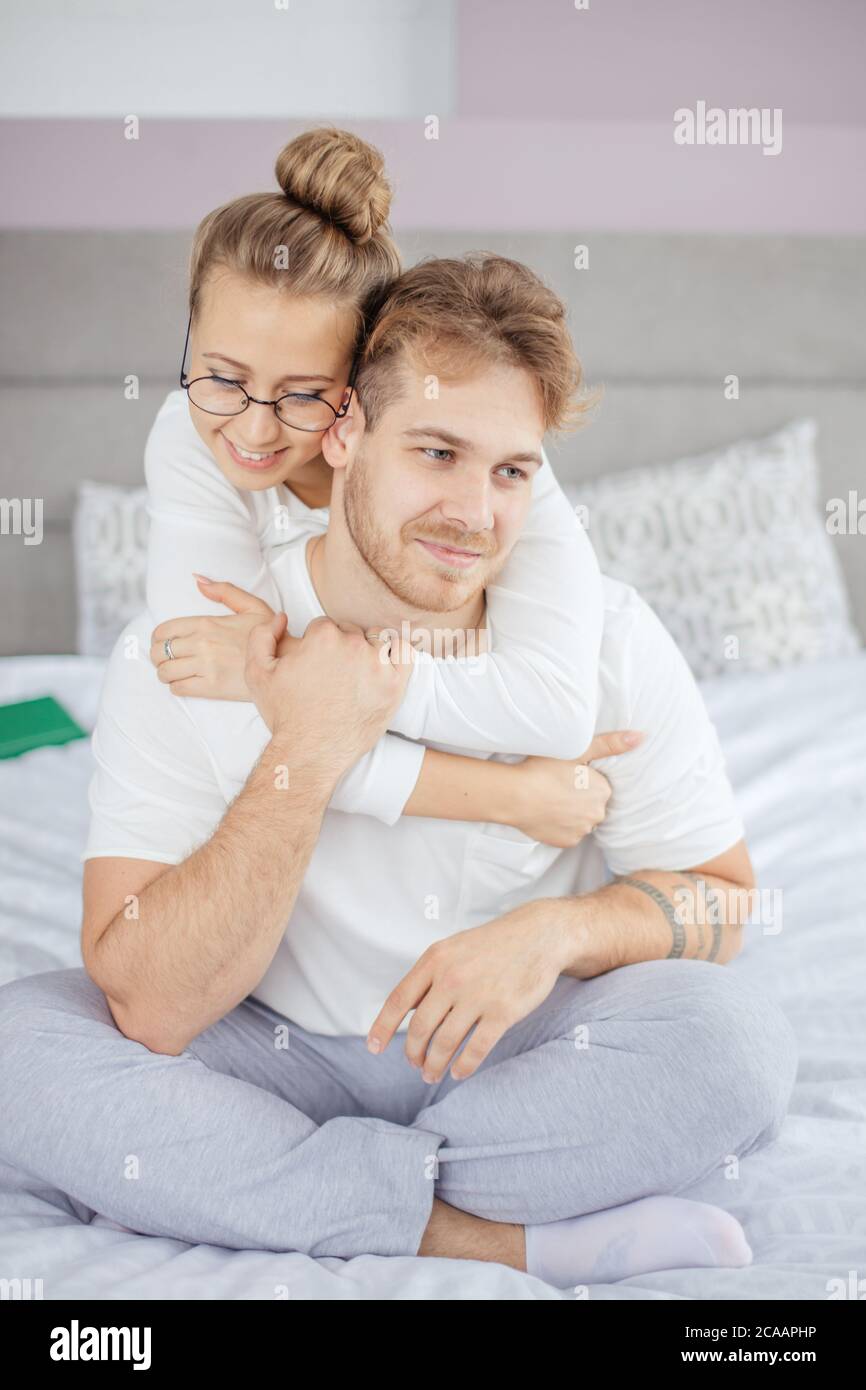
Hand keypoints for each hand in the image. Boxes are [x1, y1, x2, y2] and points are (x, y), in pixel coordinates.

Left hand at [150, 577, 275, 699]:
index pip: (162, 631)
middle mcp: (202, 644)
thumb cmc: (269, 634)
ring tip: (176, 672)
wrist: (285, 662)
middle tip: (169, 659)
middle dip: (159, 657)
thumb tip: (197, 580)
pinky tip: (187, 682)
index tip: (165, 643)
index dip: (158, 639)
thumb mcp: (251, 605)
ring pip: (165, 672)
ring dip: (166, 673)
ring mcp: (205, 666)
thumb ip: (223, 590)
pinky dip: (176, 687)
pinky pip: (178, 688)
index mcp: (206, 623)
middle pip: (158, 652)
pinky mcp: (211, 687)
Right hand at [244, 612, 412, 778]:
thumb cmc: (285, 715)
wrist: (310, 753)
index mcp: (323, 637)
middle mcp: (353, 645)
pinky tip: (383, 667)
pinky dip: (397, 654)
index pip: (325, 626)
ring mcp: (377, 664)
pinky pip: (405, 652)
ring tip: (356, 673)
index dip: (317, 645)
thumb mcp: (257, 673)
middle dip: (341, 647)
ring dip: (368, 649)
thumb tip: (282, 617)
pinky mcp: (396, 684)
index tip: (316, 665)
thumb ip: (261, 635)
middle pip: (351, 631)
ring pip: (377, 639)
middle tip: (335, 674)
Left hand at [366, 899, 571, 1081]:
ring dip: (434, 1065)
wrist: (538, 935)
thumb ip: (429, 977)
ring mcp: (478, 996)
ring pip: (445, 1043)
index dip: (382, 1028)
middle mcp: (451, 978)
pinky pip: (476, 1049)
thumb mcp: (452, 949)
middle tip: (415, 1064)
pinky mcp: (503, 1012)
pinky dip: (463, 1066)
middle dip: (413, 1053)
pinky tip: (458, 1072)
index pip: (399, 1000)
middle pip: (420, 1028)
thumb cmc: (491, 945)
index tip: (373, 1048)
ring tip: (431, 1074)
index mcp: (434, 960)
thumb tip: (405, 1011)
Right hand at [513, 729, 643, 846]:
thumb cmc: (544, 769)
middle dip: (579, 799)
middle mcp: (597, 814)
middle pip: (592, 806)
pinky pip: (568, 835)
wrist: (515, 795)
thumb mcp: (579, 750)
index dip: (582, 781)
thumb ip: (610, 744)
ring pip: (581, 821)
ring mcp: (582, 831)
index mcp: (603, 792)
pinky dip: (560, 827)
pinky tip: (547, 814)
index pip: (599, 787)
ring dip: (571, 814)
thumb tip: (640, 737)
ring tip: (551, 800)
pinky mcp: (566, 843)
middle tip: (557, 787)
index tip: (567, 776)